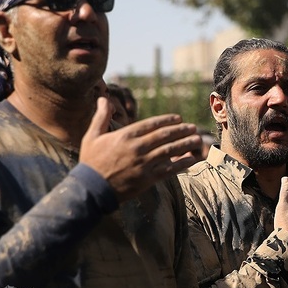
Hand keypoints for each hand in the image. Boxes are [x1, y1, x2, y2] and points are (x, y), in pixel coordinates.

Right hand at [80, 97, 202, 201]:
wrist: (90, 190)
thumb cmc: (90, 162)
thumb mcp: (92, 136)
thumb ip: (101, 116)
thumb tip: (102, 98)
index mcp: (125, 136)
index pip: (151, 124)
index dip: (167, 120)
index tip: (179, 118)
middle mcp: (137, 148)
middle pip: (165, 136)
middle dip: (181, 130)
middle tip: (193, 127)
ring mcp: (143, 164)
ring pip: (170, 151)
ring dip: (186, 144)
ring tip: (197, 140)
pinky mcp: (147, 179)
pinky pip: (169, 170)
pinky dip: (182, 164)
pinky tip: (192, 159)